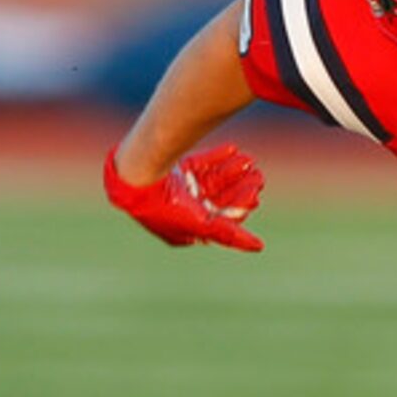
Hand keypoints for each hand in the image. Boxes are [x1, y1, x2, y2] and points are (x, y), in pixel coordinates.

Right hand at [103, 144, 263, 251]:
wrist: (138, 178)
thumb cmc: (168, 207)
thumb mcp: (203, 224)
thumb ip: (231, 235)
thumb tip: (259, 246)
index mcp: (187, 229)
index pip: (221, 220)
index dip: (239, 207)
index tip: (256, 195)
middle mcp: (182, 212)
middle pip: (218, 199)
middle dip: (239, 187)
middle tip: (258, 176)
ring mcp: (176, 190)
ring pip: (210, 180)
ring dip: (231, 171)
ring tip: (249, 160)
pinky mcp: (171, 171)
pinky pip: (198, 164)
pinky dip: (215, 158)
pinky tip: (233, 149)